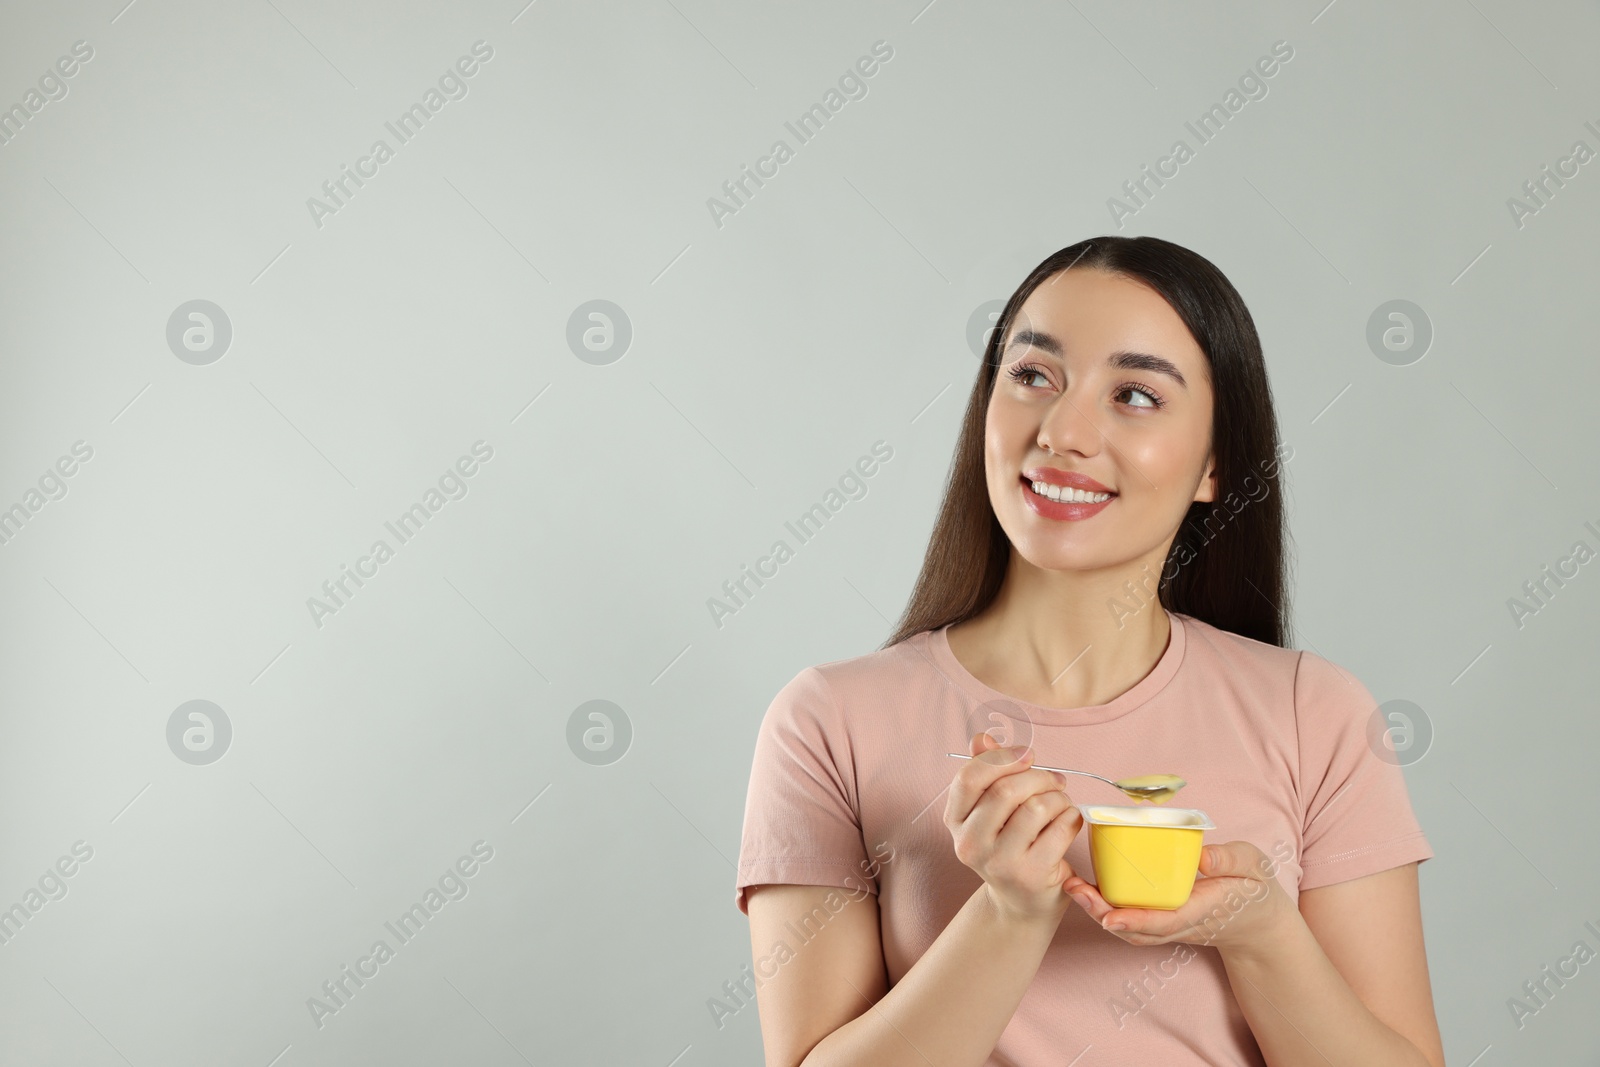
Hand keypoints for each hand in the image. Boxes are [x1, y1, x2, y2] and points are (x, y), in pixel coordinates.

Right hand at [943, 731, 1082, 925]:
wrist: (1023, 901)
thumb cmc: (1011, 844)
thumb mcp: (992, 809)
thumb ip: (987, 770)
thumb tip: (982, 737)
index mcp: (955, 821)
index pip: (969, 777)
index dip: (1002, 757)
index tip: (1027, 755)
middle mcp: (970, 844)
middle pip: (1005, 790)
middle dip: (1038, 777)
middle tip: (1055, 781)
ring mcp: (1000, 863)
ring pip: (1036, 807)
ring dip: (1057, 797)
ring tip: (1060, 804)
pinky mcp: (1032, 875)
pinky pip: (1060, 828)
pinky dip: (1072, 817)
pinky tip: (1068, 822)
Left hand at [1062, 840, 1294, 950]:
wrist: (1257, 920)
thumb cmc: (1254, 888)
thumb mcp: (1254, 866)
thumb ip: (1231, 860)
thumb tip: (1203, 857)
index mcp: (1205, 909)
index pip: (1167, 919)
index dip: (1136, 920)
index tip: (1109, 916)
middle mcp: (1182, 923)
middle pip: (1137, 928)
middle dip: (1103, 913)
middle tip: (1075, 889)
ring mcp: (1171, 926)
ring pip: (1130, 928)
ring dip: (1099, 911)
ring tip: (1073, 887)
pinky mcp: (1163, 921)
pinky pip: (1132, 921)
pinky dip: (1108, 909)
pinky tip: (1088, 889)